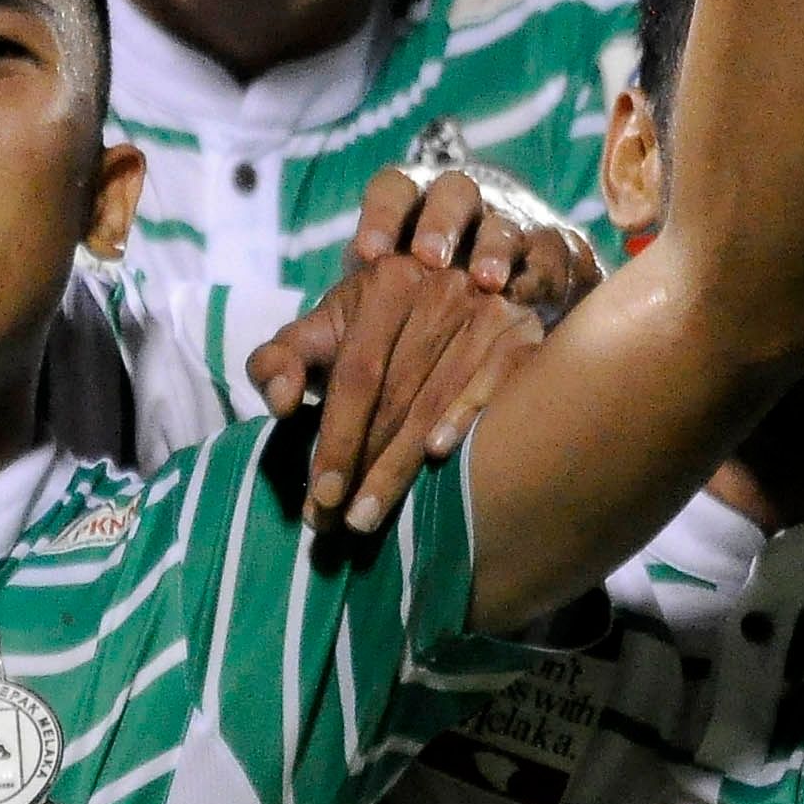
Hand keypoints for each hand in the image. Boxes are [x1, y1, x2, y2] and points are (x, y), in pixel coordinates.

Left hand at [249, 181, 569, 531]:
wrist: (444, 299)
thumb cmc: (367, 331)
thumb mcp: (318, 335)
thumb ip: (280, 360)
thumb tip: (282, 399)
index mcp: (385, 281)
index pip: (356, 376)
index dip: (336, 439)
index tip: (321, 496)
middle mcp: (440, 286)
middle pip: (398, 396)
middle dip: (367, 466)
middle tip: (344, 522)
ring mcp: (487, 309)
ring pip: (438, 401)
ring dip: (404, 466)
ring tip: (371, 517)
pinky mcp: (524, 332)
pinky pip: (495, 387)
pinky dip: (466, 421)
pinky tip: (439, 460)